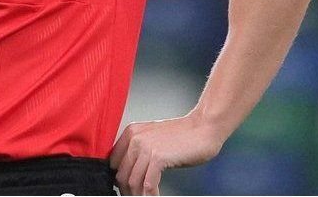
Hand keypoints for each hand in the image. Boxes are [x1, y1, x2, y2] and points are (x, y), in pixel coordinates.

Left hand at [108, 115, 224, 194]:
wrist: (203, 127)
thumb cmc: (183, 135)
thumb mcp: (153, 139)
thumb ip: (139, 151)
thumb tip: (131, 172)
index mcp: (131, 133)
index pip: (113, 162)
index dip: (118, 179)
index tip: (126, 189)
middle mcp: (135, 138)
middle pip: (121, 174)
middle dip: (127, 191)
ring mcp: (146, 148)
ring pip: (133, 182)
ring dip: (138, 195)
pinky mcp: (158, 157)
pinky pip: (148, 184)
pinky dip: (150, 196)